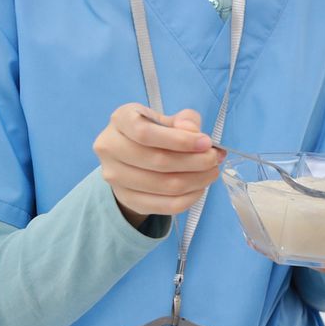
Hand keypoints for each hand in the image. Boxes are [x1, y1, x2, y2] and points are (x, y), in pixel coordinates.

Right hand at [93, 104, 223, 227]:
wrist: (130, 158)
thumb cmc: (154, 133)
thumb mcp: (167, 119)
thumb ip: (184, 121)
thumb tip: (194, 132)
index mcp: (120, 120)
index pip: (145, 134)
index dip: (179, 140)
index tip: (206, 143)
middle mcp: (110, 147)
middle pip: (157, 161)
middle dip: (195, 162)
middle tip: (215, 159)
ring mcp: (114, 177)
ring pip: (164, 185)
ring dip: (196, 180)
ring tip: (211, 172)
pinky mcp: (126, 199)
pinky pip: (164, 205)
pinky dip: (189, 198)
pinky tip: (200, 188)